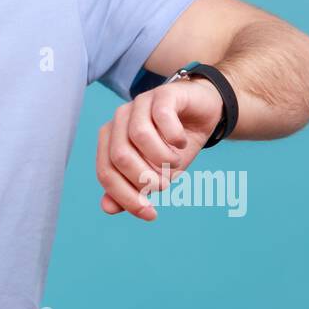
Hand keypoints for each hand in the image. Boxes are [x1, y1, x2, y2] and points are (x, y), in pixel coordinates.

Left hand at [96, 78, 221, 220]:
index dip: (127, 198)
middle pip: (119, 156)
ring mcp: (139, 103)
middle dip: (145, 179)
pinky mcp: (163, 94)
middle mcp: (119, 120)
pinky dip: (174, 136)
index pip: (106, 173)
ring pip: (139, 136)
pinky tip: (181, 142)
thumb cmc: (172, 146)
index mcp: (110, 140)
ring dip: (162, 158)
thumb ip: (130, 188)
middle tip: (166, 183)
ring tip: (175, 162)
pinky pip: (162, 116)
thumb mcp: (154, 174)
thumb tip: (107, 208)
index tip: (151, 214)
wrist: (202, 115)